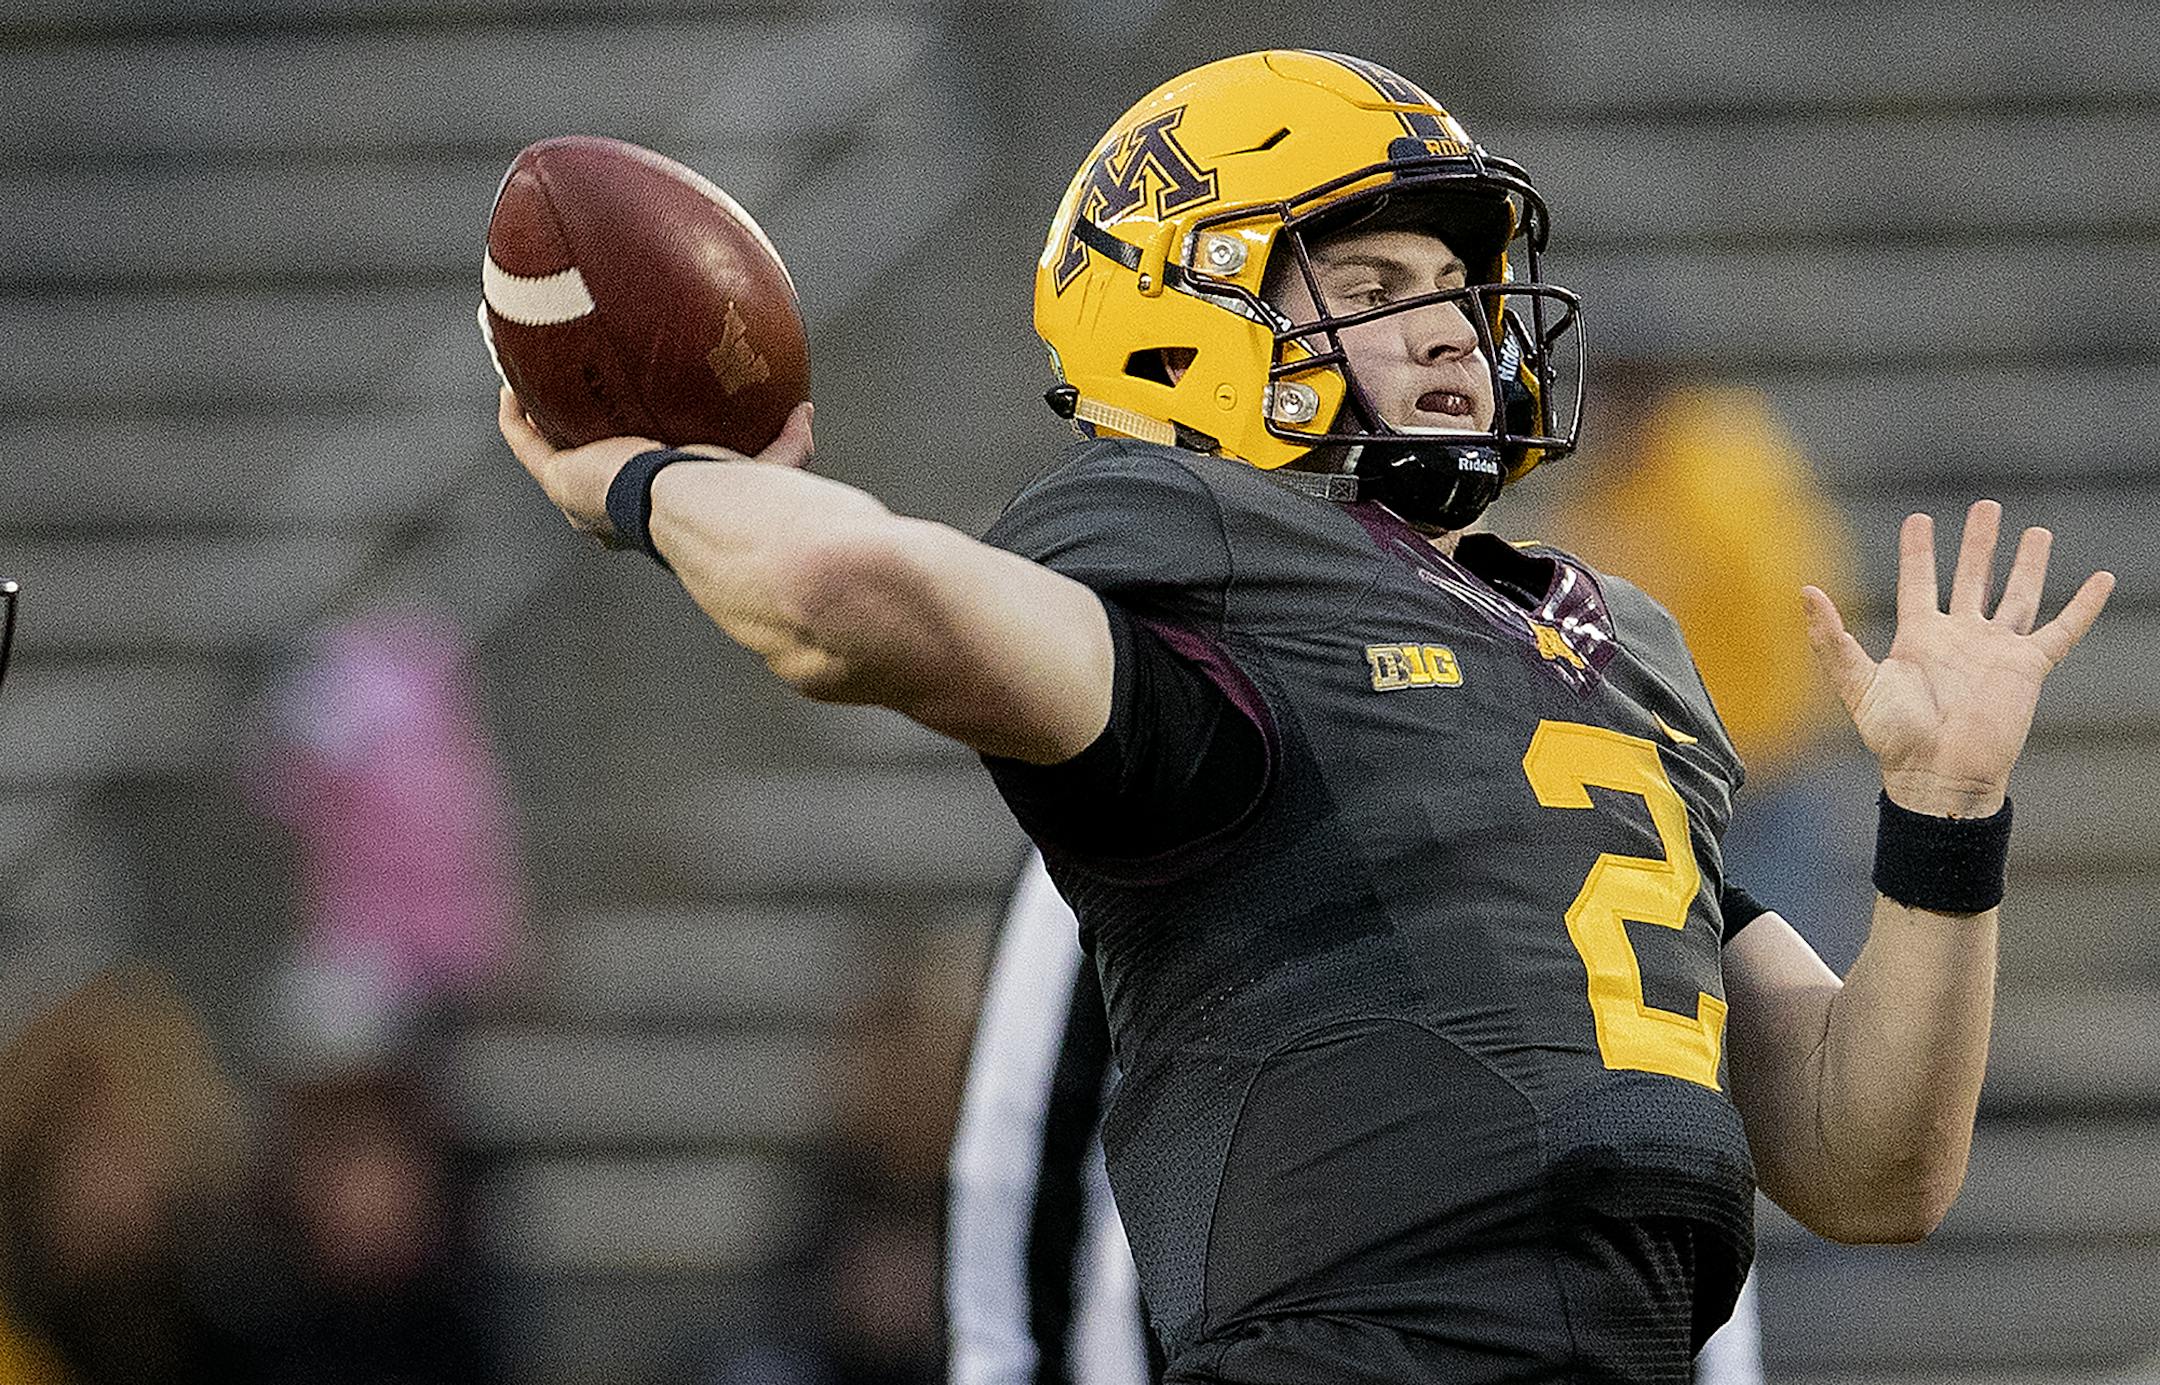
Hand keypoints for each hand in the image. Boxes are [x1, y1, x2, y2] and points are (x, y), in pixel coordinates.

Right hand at [496, 387, 815, 544]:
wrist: (696, 505)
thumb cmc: (735, 497)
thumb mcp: (766, 467)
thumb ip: (786, 445)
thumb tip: (805, 411)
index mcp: (655, 512)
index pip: (635, 491)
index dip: (626, 463)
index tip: (630, 429)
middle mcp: (610, 511)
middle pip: (582, 469)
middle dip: (571, 435)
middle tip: (571, 393)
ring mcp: (579, 496)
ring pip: (545, 449)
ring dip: (534, 413)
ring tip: (526, 373)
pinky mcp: (559, 479)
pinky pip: (523, 439)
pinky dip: (514, 409)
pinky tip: (511, 372)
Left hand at [1802, 500, 2113, 817]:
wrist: (1939, 774)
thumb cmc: (1894, 737)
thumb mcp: (1856, 683)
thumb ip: (1830, 638)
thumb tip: (1805, 591)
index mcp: (1918, 638)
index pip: (1919, 581)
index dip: (1919, 551)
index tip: (1919, 519)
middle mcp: (1959, 638)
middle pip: (1972, 578)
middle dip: (1979, 544)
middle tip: (1986, 507)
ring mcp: (1995, 651)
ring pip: (2017, 596)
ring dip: (2027, 564)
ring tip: (2037, 531)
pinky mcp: (2028, 669)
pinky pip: (2062, 631)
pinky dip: (2083, 606)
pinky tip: (2101, 580)